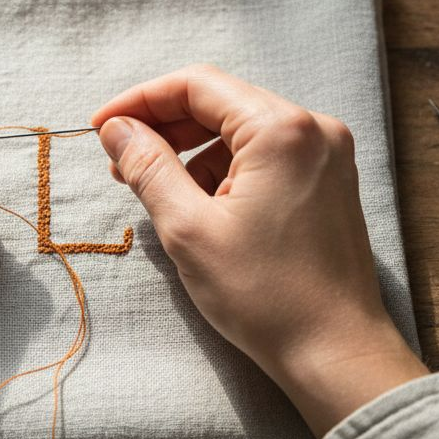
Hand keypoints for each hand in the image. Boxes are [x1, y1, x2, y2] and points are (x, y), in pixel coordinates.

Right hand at [90, 65, 426, 435]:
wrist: (337, 352)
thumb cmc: (266, 296)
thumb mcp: (188, 229)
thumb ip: (148, 167)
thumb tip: (118, 129)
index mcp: (281, 130)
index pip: (197, 85)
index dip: (140, 101)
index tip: (101, 128)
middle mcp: (313, 129)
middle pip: (222, 102)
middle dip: (166, 127)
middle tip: (120, 161)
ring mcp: (328, 155)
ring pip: (243, 131)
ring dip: (195, 153)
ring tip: (158, 193)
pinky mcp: (330, 182)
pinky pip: (268, 156)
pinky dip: (228, 171)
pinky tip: (203, 207)